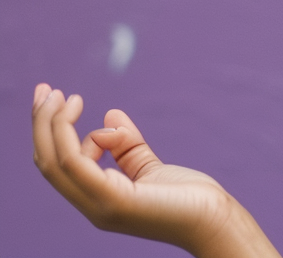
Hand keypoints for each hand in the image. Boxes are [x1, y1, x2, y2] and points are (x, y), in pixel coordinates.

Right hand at [31, 83, 280, 257]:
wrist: (213, 222)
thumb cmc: (187, 198)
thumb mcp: (150, 166)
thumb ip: (128, 144)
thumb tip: (110, 113)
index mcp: (95, 198)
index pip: (57, 165)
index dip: (49, 131)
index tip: (54, 97)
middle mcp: (91, 205)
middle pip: (49, 162)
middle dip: (41, 124)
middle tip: (44, 89)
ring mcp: (100, 206)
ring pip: (57, 162)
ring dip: (54, 125)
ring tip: (68, 97)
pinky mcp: (114, 201)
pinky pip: (79, 165)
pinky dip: (78, 138)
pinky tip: (98, 123)